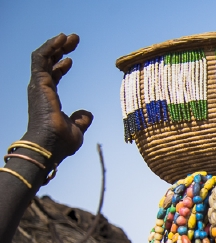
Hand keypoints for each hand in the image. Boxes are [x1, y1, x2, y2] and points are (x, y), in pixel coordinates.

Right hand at [25, 34, 92, 163]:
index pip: (52, 77)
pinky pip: (41, 58)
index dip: (61, 66)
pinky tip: (61, 40)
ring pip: (44, 57)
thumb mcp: (77, 129)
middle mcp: (41, 90)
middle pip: (48, 63)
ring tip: (69, 36)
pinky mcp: (39, 82)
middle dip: (60, 50)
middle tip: (73, 39)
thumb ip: (81, 120)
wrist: (50, 145)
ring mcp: (38, 85)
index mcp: (49, 99)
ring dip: (56, 45)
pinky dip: (50, 47)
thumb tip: (88, 114)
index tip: (71, 59)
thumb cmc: (61, 142)